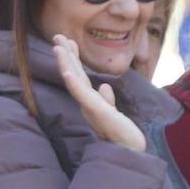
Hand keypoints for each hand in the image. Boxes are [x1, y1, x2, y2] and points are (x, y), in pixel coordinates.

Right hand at [55, 35, 145, 151]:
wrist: (131, 152)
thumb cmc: (122, 135)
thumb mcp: (113, 113)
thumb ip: (107, 100)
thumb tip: (104, 86)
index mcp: (91, 102)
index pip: (80, 77)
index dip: (73, 59)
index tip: (68, 42)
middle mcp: (87, 104)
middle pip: (74, 75)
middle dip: (66, 55)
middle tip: (57, 36)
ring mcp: (91, 108)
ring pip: (75, 82)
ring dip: (66, 64)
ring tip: (58, 47)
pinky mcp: (98, 113)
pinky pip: (83, 96)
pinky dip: (74, 84)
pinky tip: (68, 73)